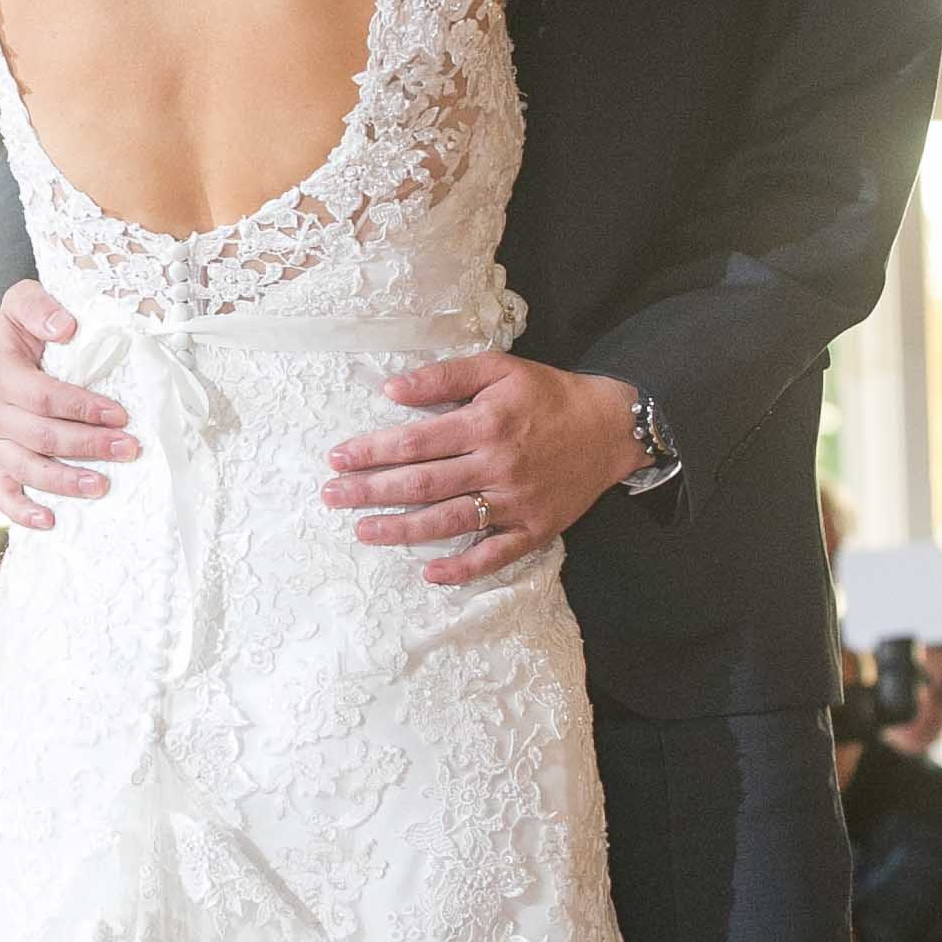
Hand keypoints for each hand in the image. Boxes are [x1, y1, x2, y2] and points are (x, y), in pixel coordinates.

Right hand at [0, 280, 138, 532]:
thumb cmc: (18, 333)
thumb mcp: (22, 303)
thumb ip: (39, 306)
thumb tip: (66, 327)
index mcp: (1, 374)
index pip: (45, 397)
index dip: (83, 408)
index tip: (120, 414)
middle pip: (43, 438)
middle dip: (88, 446)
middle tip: (130, 449)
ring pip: (28, 470)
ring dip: (66, 481)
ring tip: (103, 487)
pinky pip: (3, 494)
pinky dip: (23, 512)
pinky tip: (51, 521)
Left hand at [325, 359, 646, 584]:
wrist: (610, 427)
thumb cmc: (546, 394)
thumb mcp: (498, 368)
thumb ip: (444, 377)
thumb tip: (391, 389)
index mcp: (485, 423)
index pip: (415, 441)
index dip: (372, 451)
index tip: (338, 458)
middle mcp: (497, 465)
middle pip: (423, 484)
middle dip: (371, 492)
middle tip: (332, 497)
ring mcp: (516, 501)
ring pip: (449, 521)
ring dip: (401, 530)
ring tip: (363, 531)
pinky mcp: (536, 528)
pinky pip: (496, 555)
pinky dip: (463, 568)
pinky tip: (430, 574)